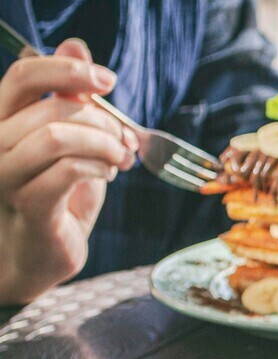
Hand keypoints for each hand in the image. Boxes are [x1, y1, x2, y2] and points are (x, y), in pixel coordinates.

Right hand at [0, 39, 136, 305]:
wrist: (41, 254)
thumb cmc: (55, 197)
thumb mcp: (71, 142)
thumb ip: (72, 99)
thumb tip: (76, 45)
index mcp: (2, 120)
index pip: (25, 75)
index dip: (69, 70)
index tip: (108, 80)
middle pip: (54, 108)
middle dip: (104, 121)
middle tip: (127, 142)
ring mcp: (4, 175)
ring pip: (56, 136)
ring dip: (103, 144)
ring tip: (120, 160)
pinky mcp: (27, 205)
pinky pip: (66, 171)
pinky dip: (98, 168)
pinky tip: (108, 175)